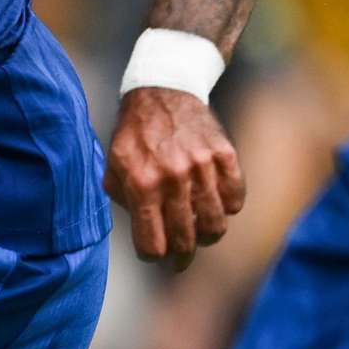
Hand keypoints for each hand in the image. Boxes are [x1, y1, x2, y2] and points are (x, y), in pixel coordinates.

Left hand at [106, 84, 244, 265]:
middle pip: (186, 241)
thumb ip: (123, 200)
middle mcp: (173, 178)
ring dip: (207, 236)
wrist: (162, 88)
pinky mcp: (225, 155)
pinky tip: (216, 204)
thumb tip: (143, 232)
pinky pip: (235, 199)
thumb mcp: (113, 165)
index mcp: (141, 183)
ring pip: (216, 225)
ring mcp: (203, 166)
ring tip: (200, 234)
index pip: (153, 244)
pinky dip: (228, 208)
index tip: (154, 253)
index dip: (152, 255)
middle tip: (179, 259)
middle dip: (180, 257)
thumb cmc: (134, 133)